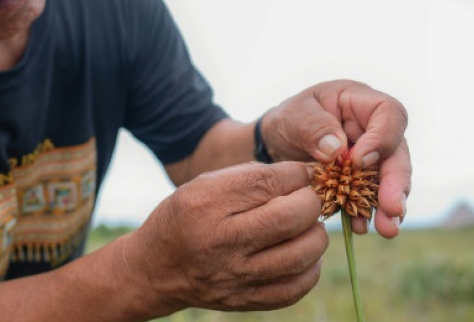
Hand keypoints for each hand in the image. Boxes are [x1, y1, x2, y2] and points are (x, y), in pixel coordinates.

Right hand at [127, 161, 326, 313]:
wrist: (157, 268)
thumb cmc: (186, 217)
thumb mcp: (204, 184)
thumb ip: (251, 177)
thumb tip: (303, 176)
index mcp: (208, 204)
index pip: (269, 182)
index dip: (296, 174)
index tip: (300, 175)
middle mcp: (222, 241)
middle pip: (291, 216)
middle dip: (311, 201)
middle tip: (307, 199)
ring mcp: (236, 275)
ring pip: (302, 253)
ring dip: (315, 234)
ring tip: (306, 226)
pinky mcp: (247, 300)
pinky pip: (297, 287)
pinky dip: (309, 267)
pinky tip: (302, 253)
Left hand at [260, 80, 410, 237]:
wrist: (277, 143)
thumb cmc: (288, 120)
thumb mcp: (293, 116)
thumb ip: (313, 127)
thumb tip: (337, 150)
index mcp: (361, 102)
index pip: (389, 113)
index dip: (382, 139)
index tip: (359, 161)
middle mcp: (375, 129)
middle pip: (397, 153)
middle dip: (396, 183)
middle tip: (393, 209)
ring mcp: (374, 156)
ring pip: (390, 179)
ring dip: (389, 205)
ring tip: (387, 228)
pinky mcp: (365, 180)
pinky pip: (372, 197)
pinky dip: (366, 212)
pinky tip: (358, 226)